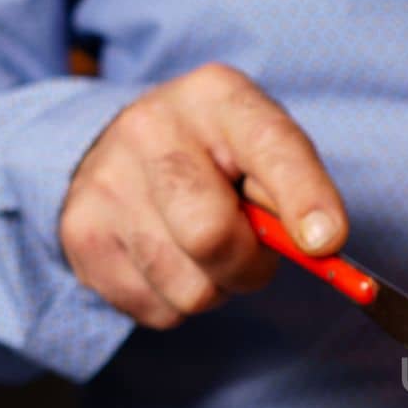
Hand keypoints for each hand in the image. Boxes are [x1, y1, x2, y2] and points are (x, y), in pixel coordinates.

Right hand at [61, 63, 346, 328]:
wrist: (116, 150)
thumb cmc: (215, 160)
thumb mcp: (262, 151)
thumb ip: (296, 190)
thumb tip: (319, 245)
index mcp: (216, 97)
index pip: (270, 146)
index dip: (303, 197)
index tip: (326, 242)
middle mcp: (151, 128)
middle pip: (211, 234)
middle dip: (248, 266)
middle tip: (250, 254)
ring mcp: (106, 181)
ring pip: (188, 287)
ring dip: (214, 287)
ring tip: (202, 250)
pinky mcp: (81, 234)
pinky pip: (157, 310)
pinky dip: (176, 301)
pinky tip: (168, 259)